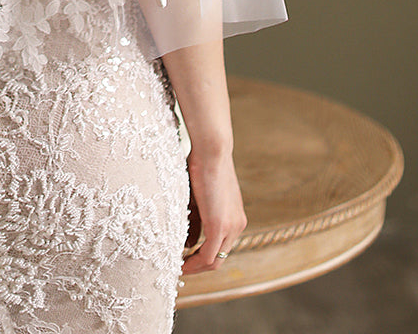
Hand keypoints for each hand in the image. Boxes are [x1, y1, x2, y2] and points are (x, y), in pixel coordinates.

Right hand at [181, 146, 247, 275]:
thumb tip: (189, 243)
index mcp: (234, 216)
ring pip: (216, 260)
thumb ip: (196, 221)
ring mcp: (231, 227)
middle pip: (220, 257)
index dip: (203, 255)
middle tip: (181, 267)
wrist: (212, 150)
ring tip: (179, 268)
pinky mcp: (220, 226)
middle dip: (199, 265)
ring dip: (196, 267)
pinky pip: (209, 256)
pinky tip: (181, 264)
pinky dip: (195, 264)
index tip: (186, 257)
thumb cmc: (202, 165)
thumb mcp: (199, 198)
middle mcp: (237, 225)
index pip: (221, 245)